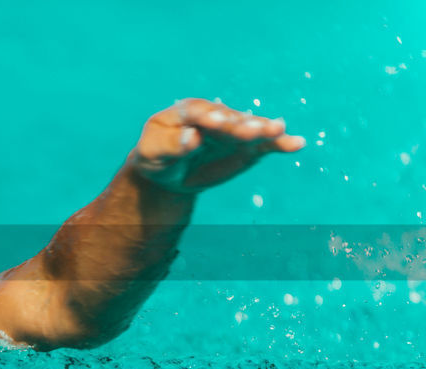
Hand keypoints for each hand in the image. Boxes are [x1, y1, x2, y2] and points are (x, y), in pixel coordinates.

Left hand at [130, 98, 305, 192]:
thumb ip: (171, 145)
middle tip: (252, 130)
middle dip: (239, 125)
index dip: (207, 117)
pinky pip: (265, 143)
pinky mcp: (248, 146)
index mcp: (187, 111)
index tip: (215, 121)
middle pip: (228, 119)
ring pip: (250, 128)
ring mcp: (233, 130)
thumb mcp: (153, 152)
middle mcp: (215, 115)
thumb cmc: (158, 158)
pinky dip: (280, 143)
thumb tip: (192, 137)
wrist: (171, 174)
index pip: (197, 112)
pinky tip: (297, 144)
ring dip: (264, 129)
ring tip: (278, 130)